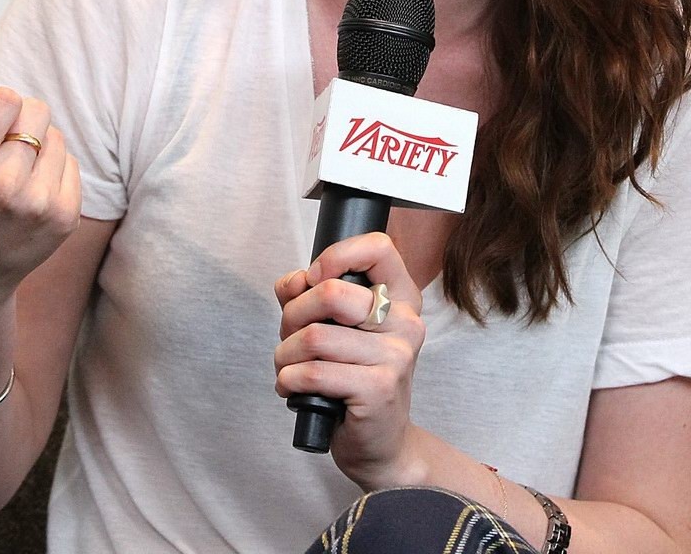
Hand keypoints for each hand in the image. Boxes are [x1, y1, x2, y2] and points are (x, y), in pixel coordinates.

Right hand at [0, 86, 82, 317]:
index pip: (7, 99)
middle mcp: (2, 188)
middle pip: (36, 112)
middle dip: (19, 122)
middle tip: (0, 148)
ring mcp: (36, 205)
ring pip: (55, 136)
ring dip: (38, 145)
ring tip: (11, 172)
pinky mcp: (62, 218)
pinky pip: (69, 163)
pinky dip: (53, 169)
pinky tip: (28, 191)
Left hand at [273, 231, 427, 489]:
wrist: (379, 443)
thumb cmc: (353, 379)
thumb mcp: (337, 329)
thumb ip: (312, 296)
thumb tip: (293, 282)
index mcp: (401, 298)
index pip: (377, 247)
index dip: (335, 255)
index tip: (314, 279)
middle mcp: (405, 323)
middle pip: (332, 292)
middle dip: (292, 316)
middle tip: (290, 338)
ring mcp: (396, 357)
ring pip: (314, 337)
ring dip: (284, 355)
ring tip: (289, 368)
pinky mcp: (379, 389)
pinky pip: (314, 373)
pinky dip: (289, 380)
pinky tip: (293, 388)